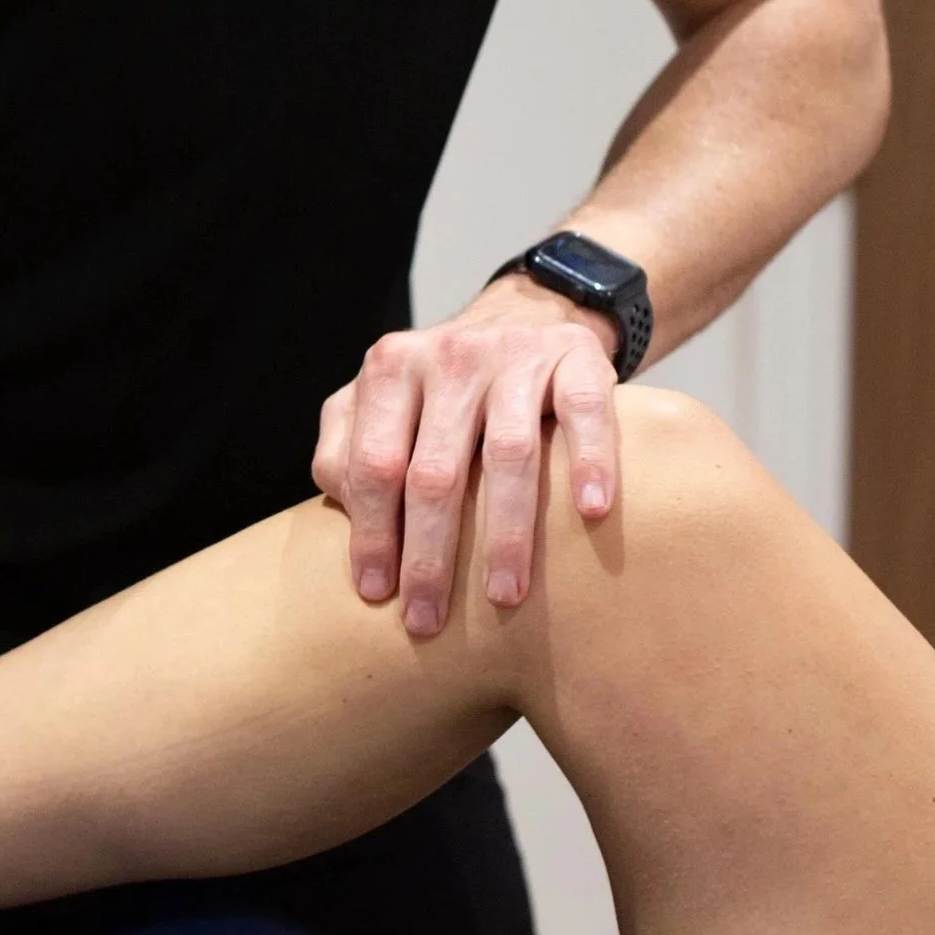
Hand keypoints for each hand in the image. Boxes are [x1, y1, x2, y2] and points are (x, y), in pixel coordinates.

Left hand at [312, 274, 621, 635]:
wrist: (524, 316)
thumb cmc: (441, 386)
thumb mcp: (381, 402)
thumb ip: (345, 449)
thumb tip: (346, 511)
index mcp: (389, 370)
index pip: (372, 464)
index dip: (371, 532)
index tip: (376, 593)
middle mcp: (448, 358)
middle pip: (434, 470)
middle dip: (428, 554)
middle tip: (428, 618)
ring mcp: (515, 355)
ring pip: (508, 453)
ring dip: (506, 532)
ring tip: (504, 595)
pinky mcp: (576, 356)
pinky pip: (584, 411)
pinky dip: (590, 461)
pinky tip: (590, 512)